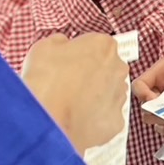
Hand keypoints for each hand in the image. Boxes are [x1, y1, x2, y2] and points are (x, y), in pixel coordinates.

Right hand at [21, 34, 129, 154]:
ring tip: (72, 104)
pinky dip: (95, 118)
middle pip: (108, 67)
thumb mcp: (44, 48)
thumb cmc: (45, 81)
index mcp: (103, 46)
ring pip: (110, 92)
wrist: (48, 122)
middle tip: (69, 83)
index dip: (82, 54)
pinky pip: (107, 116)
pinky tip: (78, 119)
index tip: (70, 62)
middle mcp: (118, 69)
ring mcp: (120, 96)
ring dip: (96, 95)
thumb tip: (63, 45)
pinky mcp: (117, 122)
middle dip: (92, 74)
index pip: (98, 45)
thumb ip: (60, 42)